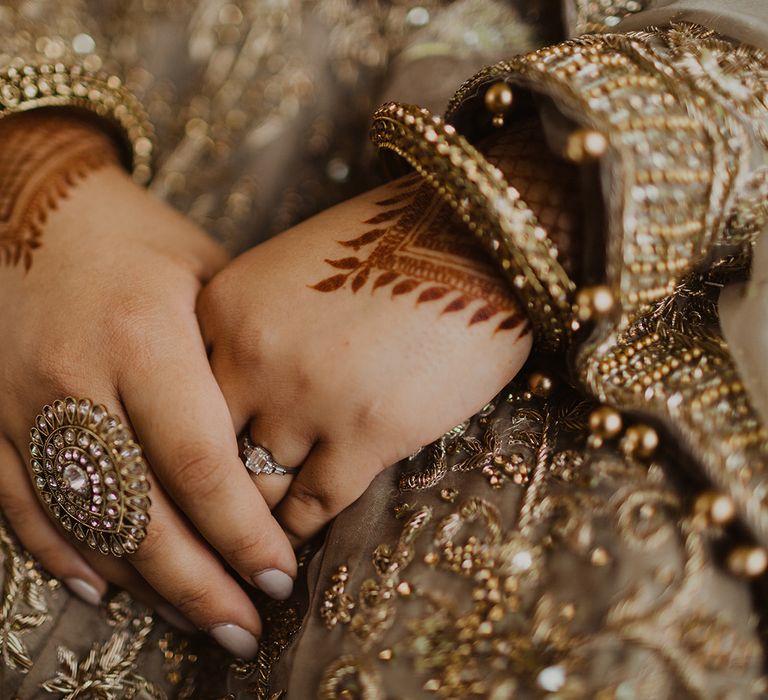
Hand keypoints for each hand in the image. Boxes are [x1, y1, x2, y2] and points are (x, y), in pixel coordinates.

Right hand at [0, 111, 294, 657]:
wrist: (26, 200)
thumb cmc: (133, 235)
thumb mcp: (201, 273)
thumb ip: (232, 357)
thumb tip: (275, 437)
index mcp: (142, 339)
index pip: (201, 464)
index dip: (242, 533)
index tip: (279, 575)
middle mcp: (77, 381)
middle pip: (143, 513)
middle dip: (200, 583)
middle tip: (244, 627)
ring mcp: (21, 405)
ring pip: (86, 523)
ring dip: (145, 583)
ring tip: (196, 618)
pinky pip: (21, 507)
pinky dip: (65, 555)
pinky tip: (107, 590)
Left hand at [198, 145, 564, 545]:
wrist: (468, 237)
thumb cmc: (384, 246)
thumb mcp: (288, 270)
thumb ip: (248, 331)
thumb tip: (234, 396)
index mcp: (223, 309)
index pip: (180, 400)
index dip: (186, 441)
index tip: (192, 470)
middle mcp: (252, 357)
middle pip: (207, 451)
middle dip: (211, 492)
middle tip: (213, 522)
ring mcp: (307, 398)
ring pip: (257, 487)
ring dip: (256, 519)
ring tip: (254, 542)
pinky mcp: (367, 434)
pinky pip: (314, 503)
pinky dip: (301, 528)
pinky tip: (299, 536)